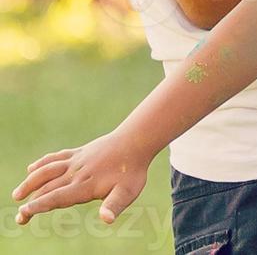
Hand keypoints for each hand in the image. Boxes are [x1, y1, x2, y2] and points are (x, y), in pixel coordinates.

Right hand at [12, 133, 149, 225]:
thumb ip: (114, 205)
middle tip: (19, 218)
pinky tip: (31, 169)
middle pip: (48, 188)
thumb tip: (106, 219)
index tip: (24, 213)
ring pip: (46, 171)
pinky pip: (55, 158)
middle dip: (31, 202)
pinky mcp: (78, 152)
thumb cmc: (133, 170)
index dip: (40, 205)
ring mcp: (75, 161)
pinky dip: (41, 164)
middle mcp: (76, 172)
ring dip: (30, 183)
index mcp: (85, 185)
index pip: (58, 197)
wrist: (136, 140)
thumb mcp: (128, 191)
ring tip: (17, 195)